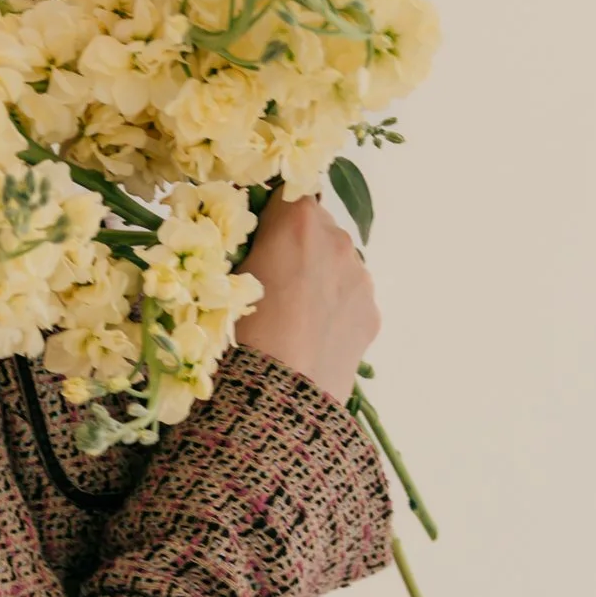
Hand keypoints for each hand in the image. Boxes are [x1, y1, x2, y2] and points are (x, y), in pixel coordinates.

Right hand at [233, 190, 378, 405]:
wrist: (278, 402)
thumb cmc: (238, 338)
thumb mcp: (223, 281)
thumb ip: (241, 250)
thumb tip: (244, 242)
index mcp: (297, 221)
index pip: (286, 194)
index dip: (268, 215)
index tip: (255, 239)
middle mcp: (338, 240)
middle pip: (316, 228)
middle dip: (296, 248)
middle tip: (269, 287)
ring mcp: (360, 278)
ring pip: (336, 265)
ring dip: (318, 279)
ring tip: (290, 320)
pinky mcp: (372, 314)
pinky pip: (350, 300)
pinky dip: (333, 311)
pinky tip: (310, 339)